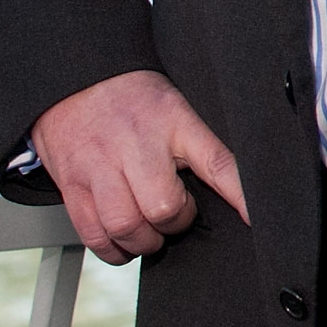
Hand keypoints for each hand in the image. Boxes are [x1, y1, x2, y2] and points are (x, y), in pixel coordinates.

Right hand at [29, 69, 249, 264]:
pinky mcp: (72, 185)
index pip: (217, 163)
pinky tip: (122, 239)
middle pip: (162, 208)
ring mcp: (99, 166)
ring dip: (144, 241)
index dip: (239, 195)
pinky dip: (112, 249)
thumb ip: (200, 146)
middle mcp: (136, 145)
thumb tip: (236, 189)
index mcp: (175, 122)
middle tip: (175, 214)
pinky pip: (93, 235)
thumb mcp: (178, 109)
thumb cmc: (135, 98)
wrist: (78, 77)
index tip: (254, 218)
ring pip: (125, 226)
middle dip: (175, 223)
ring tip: (149, 229)